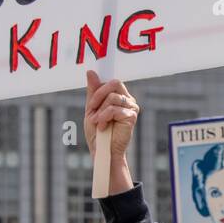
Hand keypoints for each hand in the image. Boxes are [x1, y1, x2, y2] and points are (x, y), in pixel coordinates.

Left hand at [84, 70, 137, 194]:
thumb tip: (91, 72)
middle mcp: (127, 100)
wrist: (102, 150)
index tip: (92, 87)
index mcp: (119, 96)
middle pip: (114, 83)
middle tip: (91, 108)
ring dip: (100, 110)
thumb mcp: (91, 108)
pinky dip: (104, 117)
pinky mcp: (131, 116)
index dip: (101, 84)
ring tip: (97, 122)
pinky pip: (114, 109)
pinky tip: (102, 126)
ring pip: (112, 97)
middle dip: (98, 95)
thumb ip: (93, 91)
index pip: (111, 81)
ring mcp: (131, 107)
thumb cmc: (97, 131)